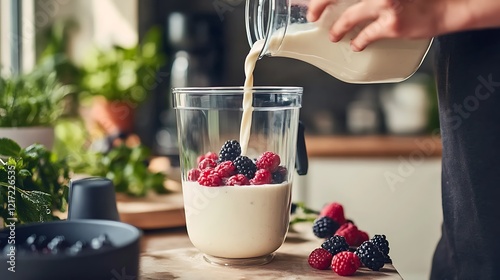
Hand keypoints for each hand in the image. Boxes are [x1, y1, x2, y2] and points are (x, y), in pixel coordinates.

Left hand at [307, 0, 473, 50]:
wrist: (448, 5)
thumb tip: (345, 3)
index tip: (311, 3)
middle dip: (319, 4)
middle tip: (313, 15)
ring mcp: (386, 3)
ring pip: (349, 16)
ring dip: (337, 28)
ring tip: (334, 35)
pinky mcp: (392, 23)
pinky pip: (366, 35)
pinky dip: (358, 41)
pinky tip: (356, 45)